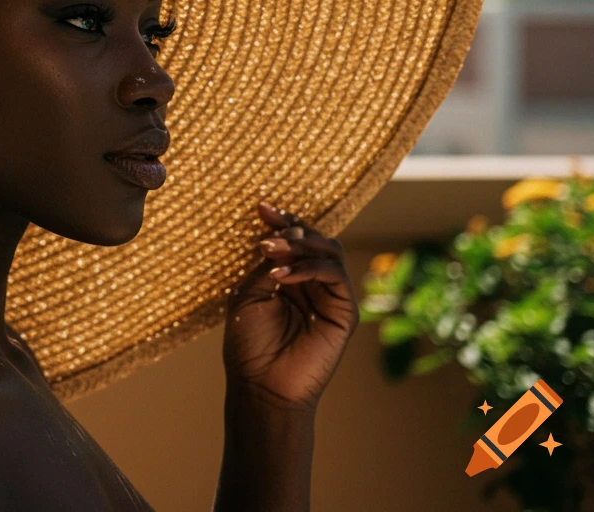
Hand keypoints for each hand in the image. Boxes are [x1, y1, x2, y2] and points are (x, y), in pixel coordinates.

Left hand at [221, 201, 358, 413]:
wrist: (261, 386)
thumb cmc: (248, 344)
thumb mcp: (249, 294)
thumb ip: (268, 264)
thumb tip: (279, 237)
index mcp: (288, 278)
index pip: (293, 241)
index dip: (282, 221)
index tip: (262, 206)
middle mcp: (312, 284)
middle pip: (315, 240)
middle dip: (292, 229)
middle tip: (267, 230)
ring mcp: (330, 297)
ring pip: (329, 251)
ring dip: (300, 245)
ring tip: (271, 250)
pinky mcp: (345, 313)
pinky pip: (336, 276)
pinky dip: (310, 268)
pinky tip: (282, 276)